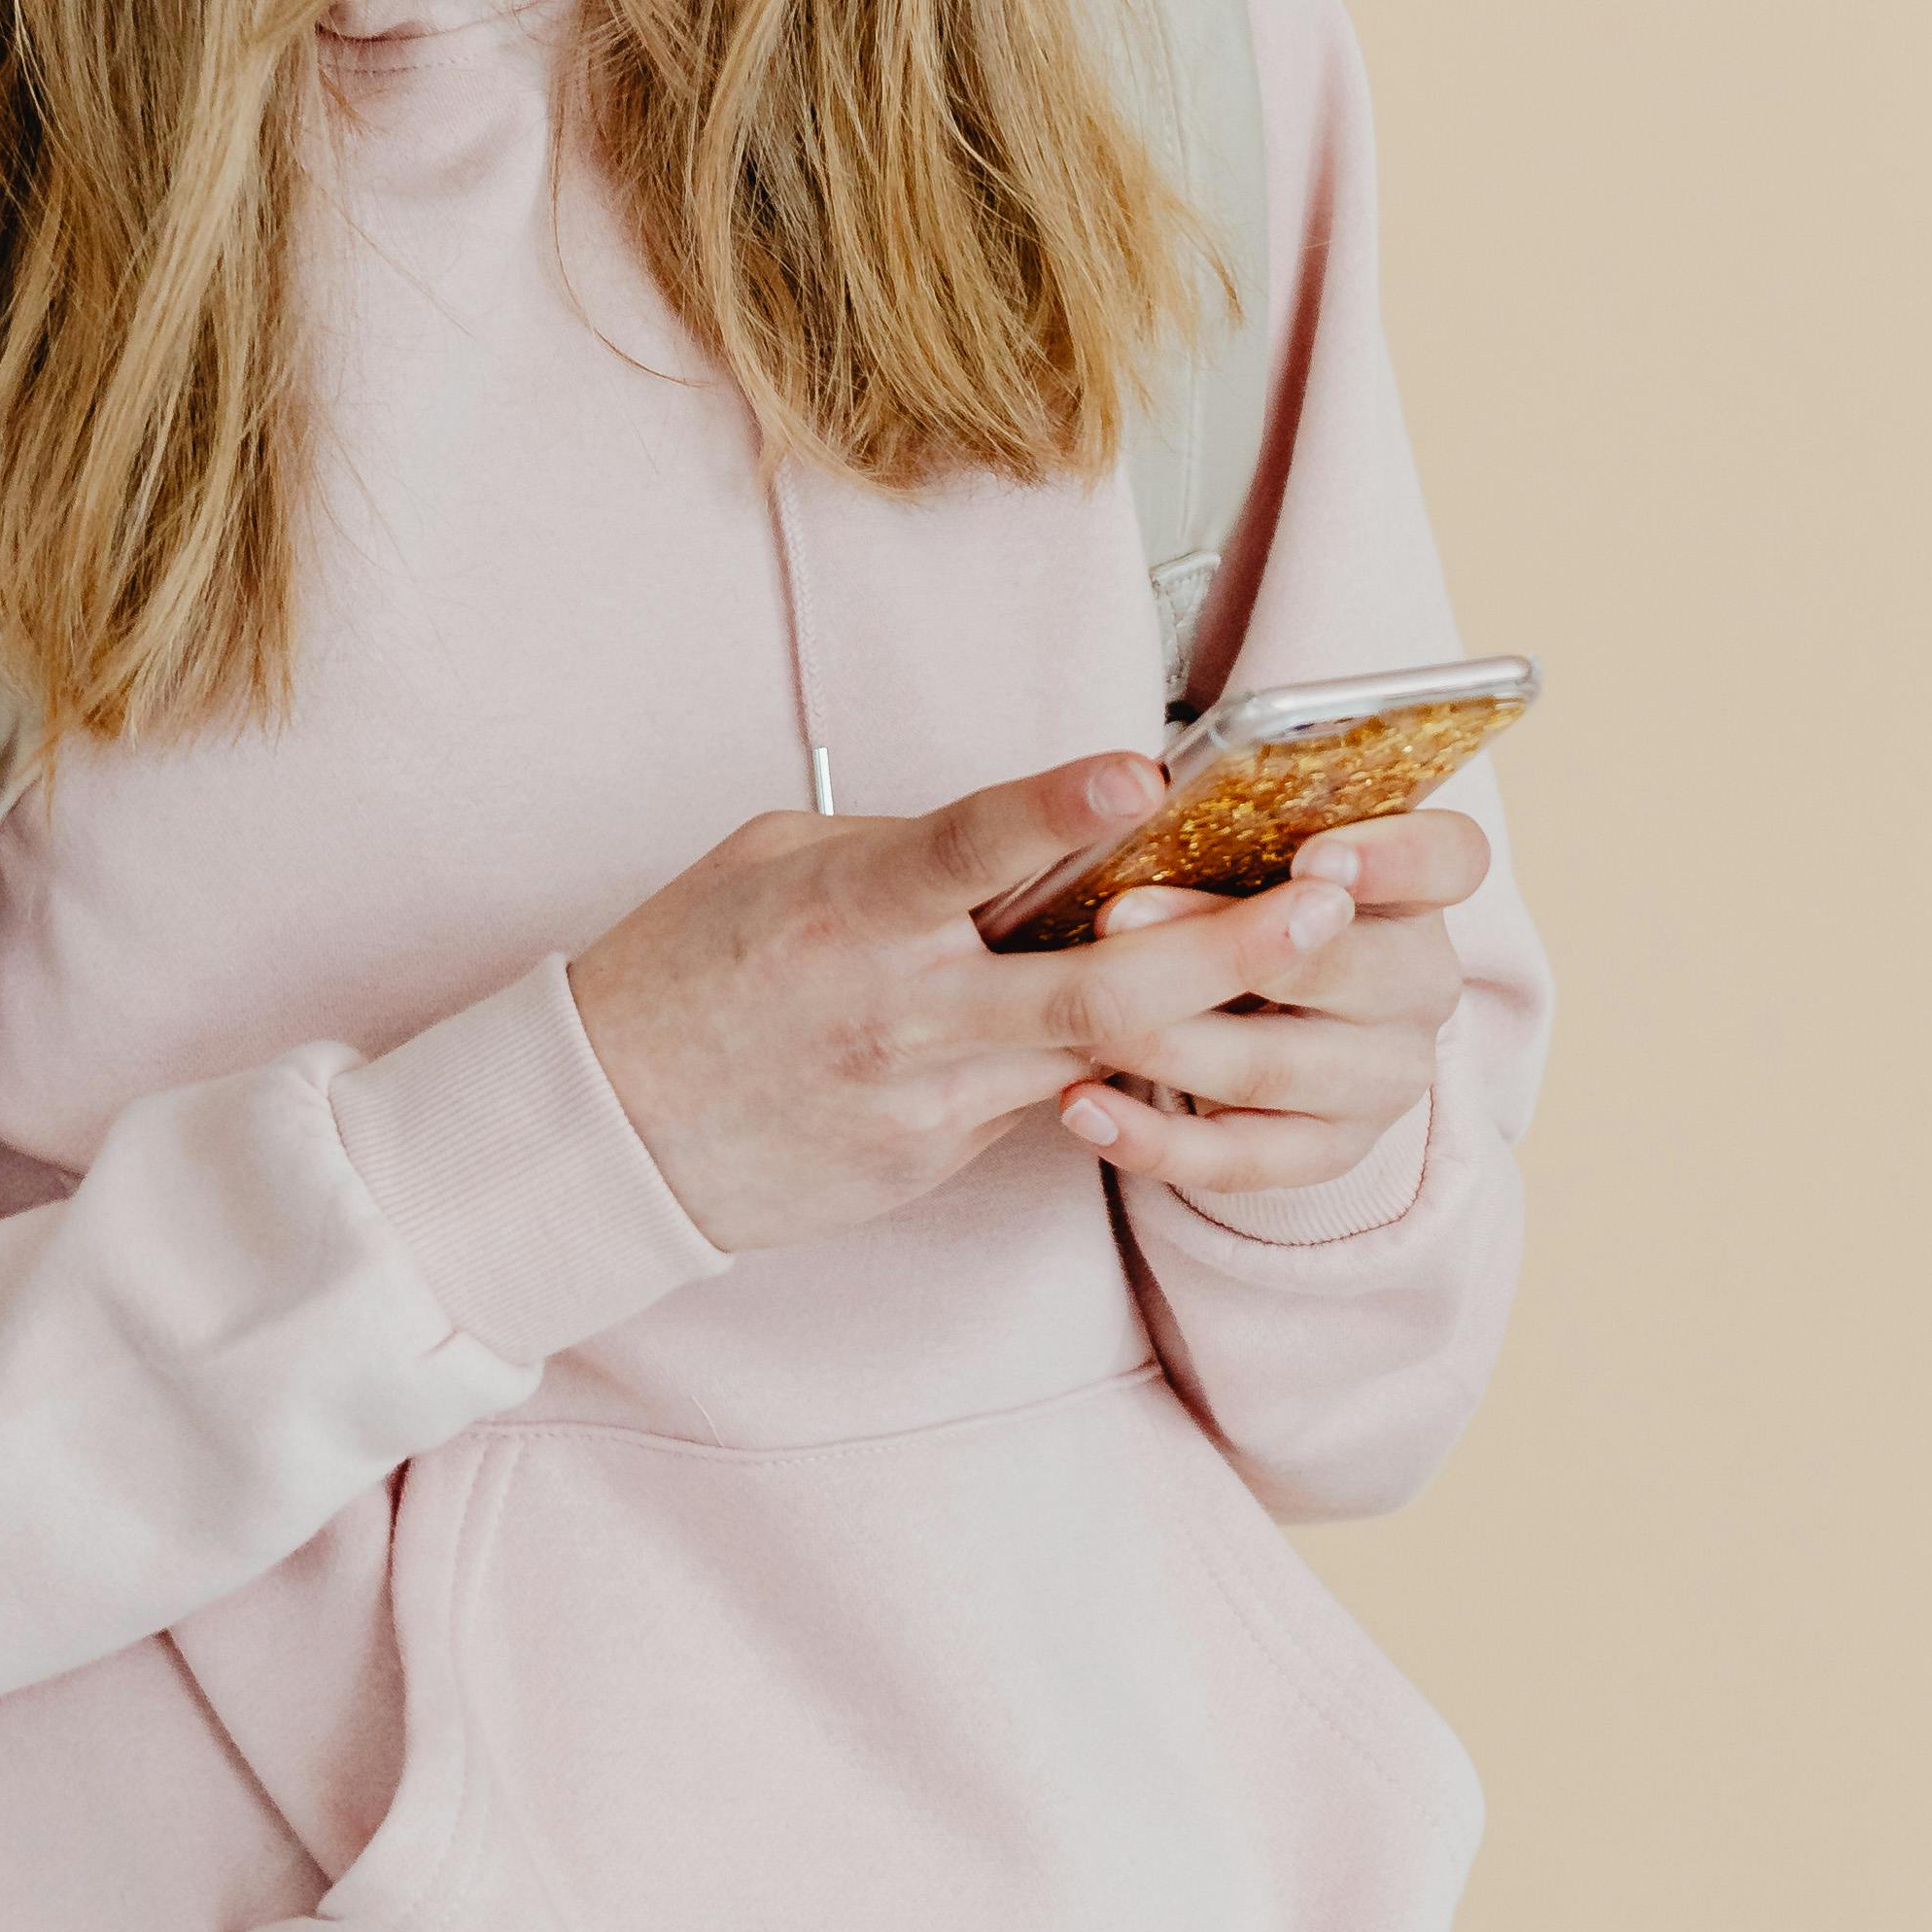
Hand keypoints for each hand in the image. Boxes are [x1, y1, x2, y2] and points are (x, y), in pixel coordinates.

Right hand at [566, 756, 1390, 1256]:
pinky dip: (1111, 1063)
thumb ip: (905, 846)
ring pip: (1098, 1055)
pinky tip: (1187, 1032)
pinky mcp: (931, 1160)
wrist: (606, 1131)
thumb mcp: (777, 861)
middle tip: (1326, 906)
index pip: (970, 850)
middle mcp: (901, 1009)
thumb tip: (1022, 830)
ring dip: (1205, 1012)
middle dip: (1227, 949)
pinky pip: (1046, 1101)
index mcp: (852, 908)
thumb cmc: (686, 968)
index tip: (1147, 771)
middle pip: (1094, 986)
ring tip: (1306, 961)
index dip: (1061, 808)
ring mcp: (924, 1099)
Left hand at [1051, 806, 1490, 1204]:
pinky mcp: (1329, 1151)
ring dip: (1170, 1043)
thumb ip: (1233, 826)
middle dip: (1228, 945)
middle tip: (1119, 917)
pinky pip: (1241, 1160)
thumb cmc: (1248, 896)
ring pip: (1275, 1067)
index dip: (1394, 859)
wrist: (1267, 1012)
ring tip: (1080, 1022)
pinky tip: (1080, 1108)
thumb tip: (1137, 793)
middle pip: (1350, 969)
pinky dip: (1153, 1141)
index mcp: (1417, 888)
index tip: (1314, 856)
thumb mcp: (1257, 851)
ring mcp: (1382, 1077)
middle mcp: (1420, 984)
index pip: (1450, 859)